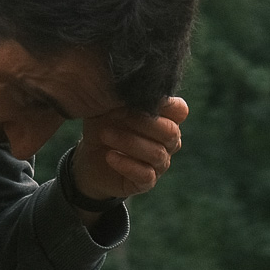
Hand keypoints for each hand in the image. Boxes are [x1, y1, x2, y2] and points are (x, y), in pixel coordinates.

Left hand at [72, 97, 188, 205]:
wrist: (89, 159)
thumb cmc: (104, 126)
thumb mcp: (109, 107)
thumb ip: (123, 98)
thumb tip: (129, 87)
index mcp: (165, 120)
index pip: (180, 110)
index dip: (165, 103)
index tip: (139, 96)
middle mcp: (168, 142)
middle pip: (170, 132)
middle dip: (143, 122)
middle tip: (115, 115)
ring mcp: (160, 164)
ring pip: (157, 153)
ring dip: (129, 142)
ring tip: (105, 134)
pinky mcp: (147, 182)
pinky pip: (145, 174)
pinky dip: (127, 164)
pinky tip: (110, 156)